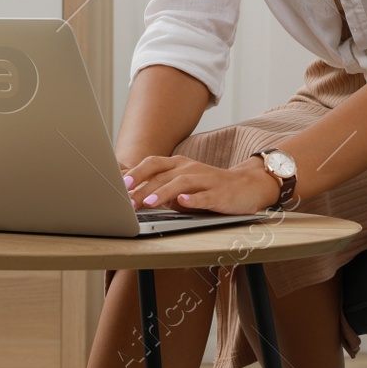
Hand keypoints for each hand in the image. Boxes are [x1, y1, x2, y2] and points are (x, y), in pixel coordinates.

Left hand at [122, 155, 280, 214]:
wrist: (247, 186)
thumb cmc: (210, 187)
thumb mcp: (183, 186)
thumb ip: (162, 190)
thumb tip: (135, 199)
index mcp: (179, 164)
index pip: (153, 164)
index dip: (136, 172)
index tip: (119, 185)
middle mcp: (190, 168)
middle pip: (162, 175)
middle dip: (143, 188)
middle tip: (127, 201)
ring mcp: (205, 180)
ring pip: (181, 184)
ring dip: (163, 193)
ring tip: (148, 203)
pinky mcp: (219, 194)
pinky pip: (205, 196)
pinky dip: (193, 199)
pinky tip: (183, 203)